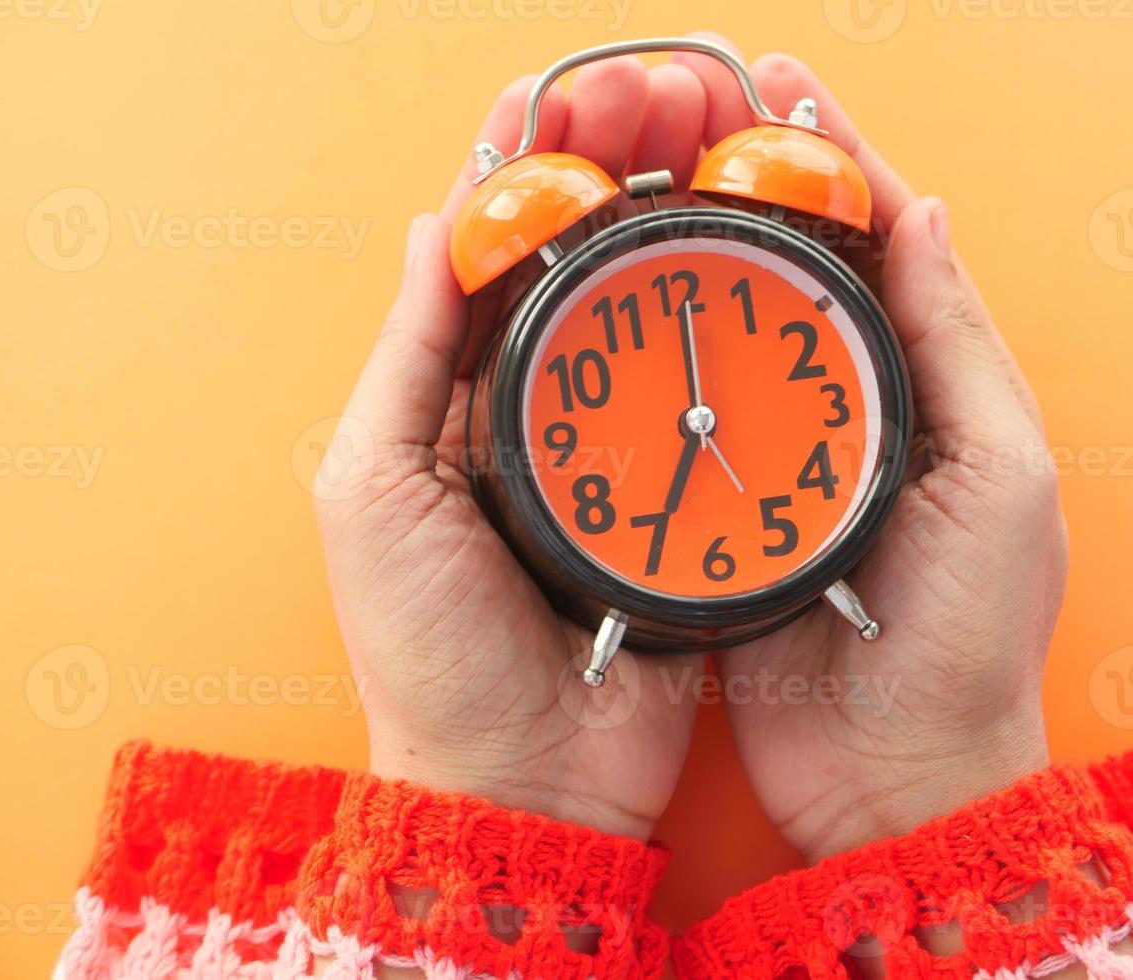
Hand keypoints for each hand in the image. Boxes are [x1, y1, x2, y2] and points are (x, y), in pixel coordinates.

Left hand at [313, 55, 712, 840]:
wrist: (524, 775)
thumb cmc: (426, 648)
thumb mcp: (371, 486)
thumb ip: (406, 356)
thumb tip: (427, 228)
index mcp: (458, 395)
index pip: (493, 249)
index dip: (528, 163)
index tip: (564, 92)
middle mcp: (544, 404)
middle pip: (586, 255)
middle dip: (620, 158)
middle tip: (664, 90)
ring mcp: (623, 442)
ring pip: (655, 303)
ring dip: (683, 209)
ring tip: (718, 134)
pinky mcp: (688, 486)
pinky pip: (715, 387)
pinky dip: (735, 312)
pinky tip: (760, 247)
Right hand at [670, 39, 1066, 862]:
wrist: (894, 774)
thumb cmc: (968, 638)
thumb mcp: (1002, 478)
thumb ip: (962, 345)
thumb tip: (926, 213)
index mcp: (927, 382)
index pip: (879, 237)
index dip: (831, 152)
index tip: (775, 84)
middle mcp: (847, 404)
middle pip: (790, 263)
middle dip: (739, 174)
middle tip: (675, 105)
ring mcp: (777, 452)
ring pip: (725, 324)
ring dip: (683, 244)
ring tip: (628, 170)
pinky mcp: (719, 505)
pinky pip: (677, 409)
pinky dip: (642, 348)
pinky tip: (601, 299)